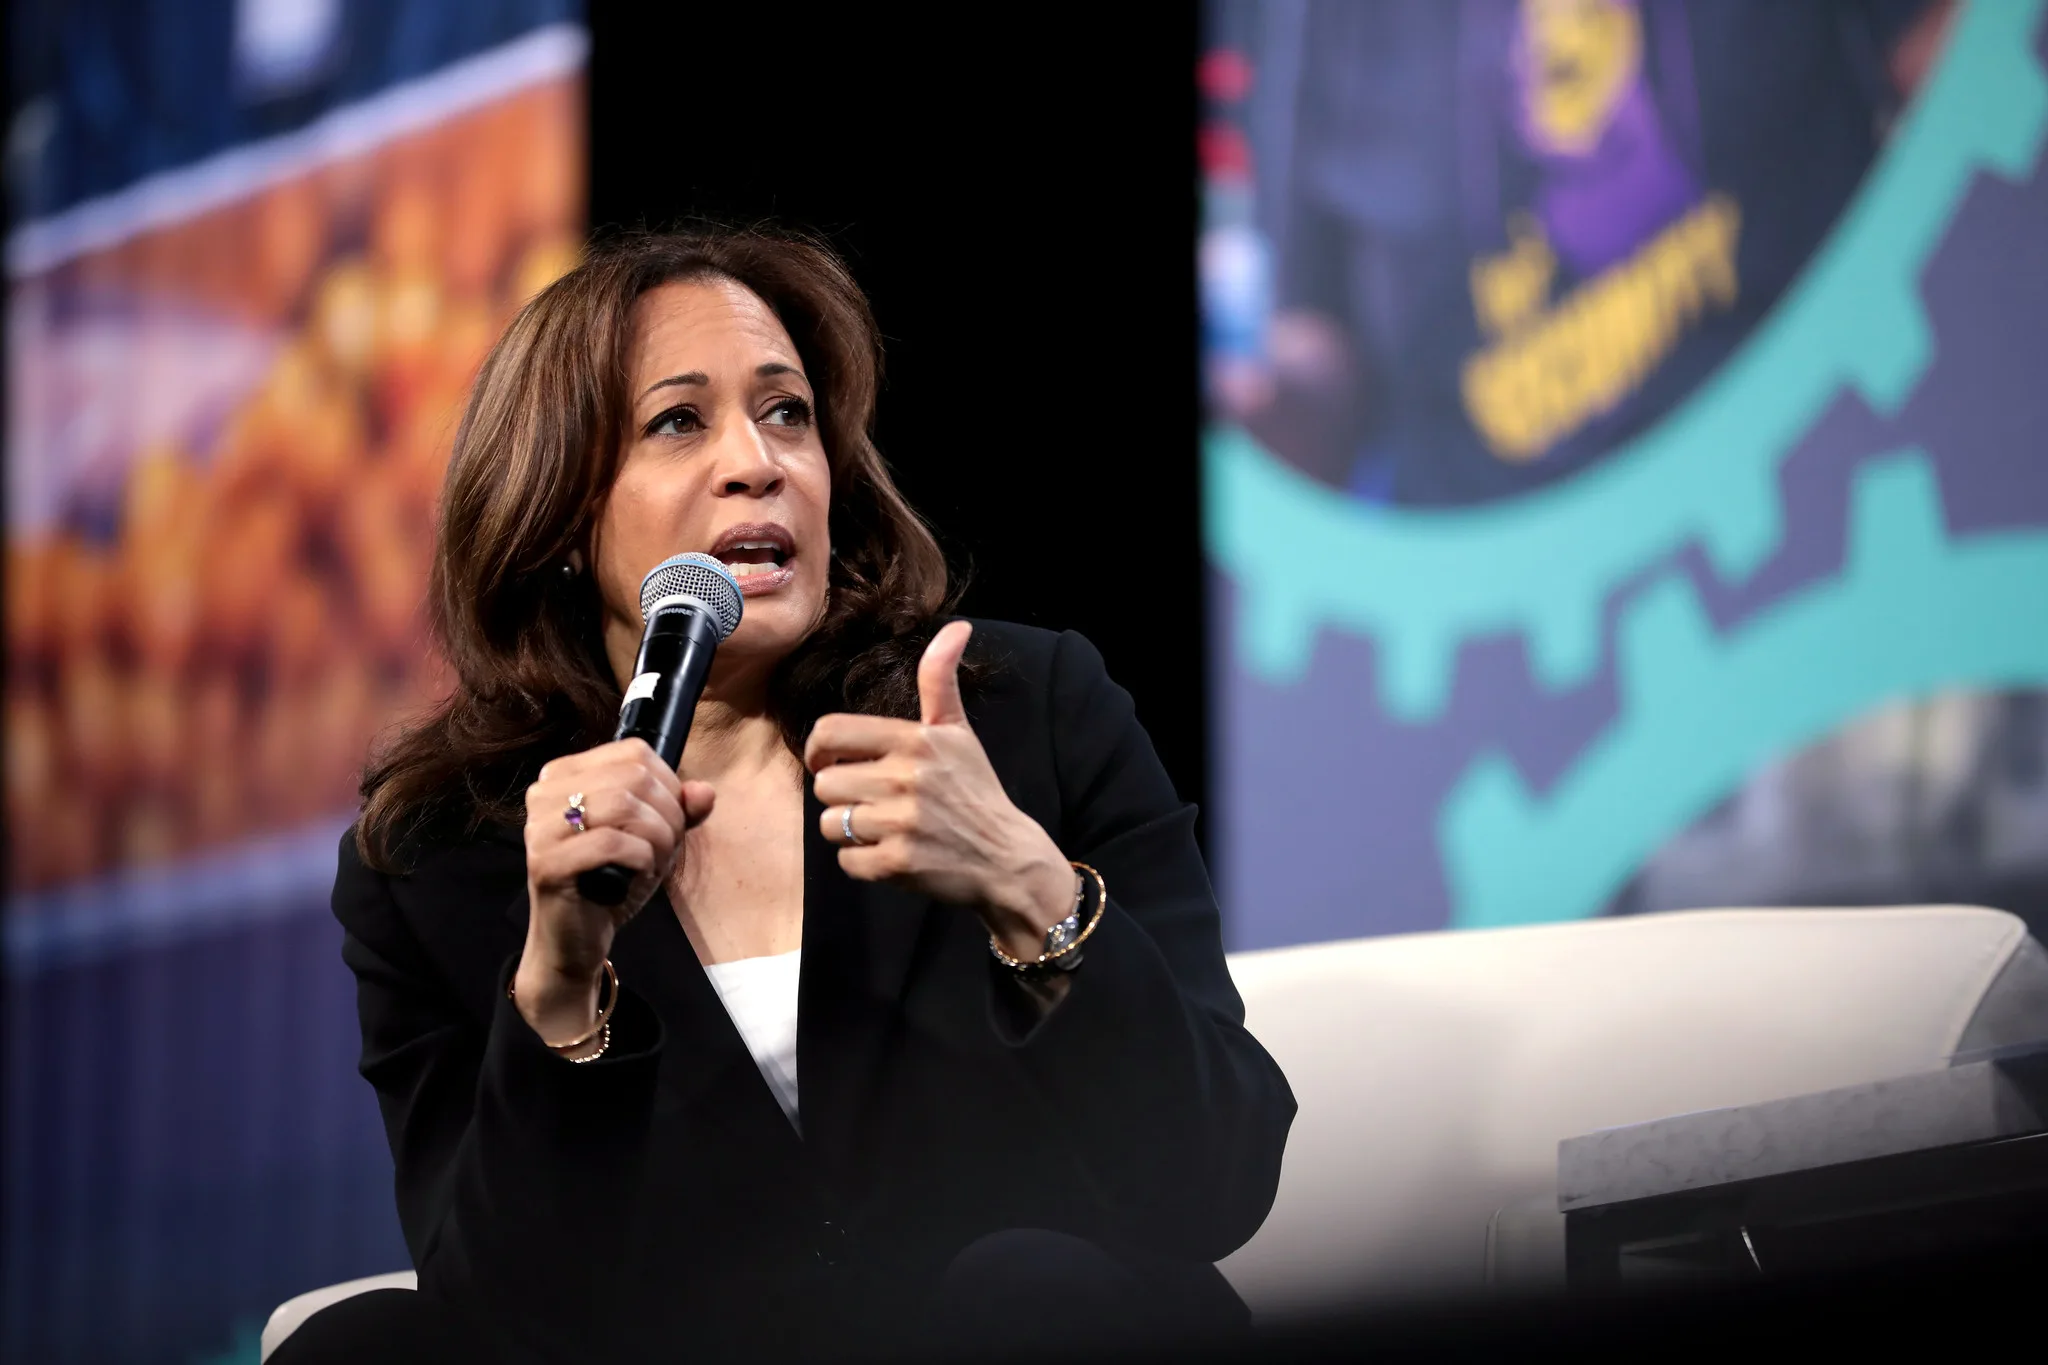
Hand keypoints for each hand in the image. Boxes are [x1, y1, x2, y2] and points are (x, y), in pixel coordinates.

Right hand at [515, 739, 713, 1046]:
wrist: (576, 940)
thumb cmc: (611, 881)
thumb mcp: (653, 838)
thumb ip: (680, 811)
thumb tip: (704, 792)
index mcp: (566, 773)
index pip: (635, 752)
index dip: (668, 786)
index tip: (670, 821)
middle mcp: (545, 791)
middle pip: (633, 777)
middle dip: (667, 816)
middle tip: (665, 849)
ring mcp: (540, 826)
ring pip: (623, 804)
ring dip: (656, 837)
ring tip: (652, 863)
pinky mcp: (545, 862)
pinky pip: (611, 842)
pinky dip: (640, 858)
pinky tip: (636, 874)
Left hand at [806, 621, 1075, 960]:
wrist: (1006, 858)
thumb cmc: (974, 790)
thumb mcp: (958, 732)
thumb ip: (940, 680)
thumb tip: (957, 626)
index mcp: (915, 740)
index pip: (830, 731)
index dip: (817, 749)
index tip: (828, 762)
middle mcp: (906, 778)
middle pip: (825, 783)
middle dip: (841, 796)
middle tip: (871, 801)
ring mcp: (902, 823)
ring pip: (831, 823)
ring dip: (849, 830)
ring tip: (882, 828)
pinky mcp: (899, 864)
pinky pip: (846, 861)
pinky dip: (862, 862)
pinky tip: (891, 853)